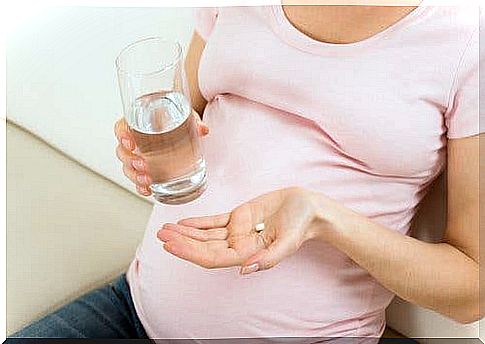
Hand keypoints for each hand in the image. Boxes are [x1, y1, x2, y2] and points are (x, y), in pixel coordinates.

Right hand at [114, 110, 208, 195]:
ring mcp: (137, 156)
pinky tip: (147, 190)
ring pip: (127, 167)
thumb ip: (193, 122)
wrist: (181, 127)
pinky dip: (140, 186)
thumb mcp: (184, 117)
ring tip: (147, 180)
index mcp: (137, 123)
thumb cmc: (176, 119)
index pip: (121, 128)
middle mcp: (134, 140)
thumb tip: (203, 129)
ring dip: (135, 175)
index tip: (129, 143)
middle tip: (143, 165)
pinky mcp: (144, 169)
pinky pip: (136, 179)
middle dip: (130, 160)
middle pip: (122, 151)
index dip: (121, 135)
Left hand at [157, 187, 332, 273]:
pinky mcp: (239, 216)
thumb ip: (268, 258)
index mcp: (248, 253)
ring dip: (185, 232)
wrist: (308, 208)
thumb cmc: (301, 225)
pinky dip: (198, 222)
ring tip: (165, 229)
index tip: (171, 245)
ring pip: (206, 234)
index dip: (190, 252)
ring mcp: (237, 230)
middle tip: (161, 236)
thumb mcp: (288, 242)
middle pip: (204, 246)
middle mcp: (239, 244)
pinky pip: (215, 221)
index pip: (213, 257)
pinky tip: (184, 222)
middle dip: (182, 242)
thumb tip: (244, 270)